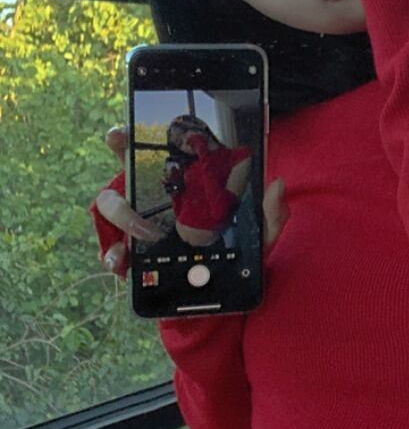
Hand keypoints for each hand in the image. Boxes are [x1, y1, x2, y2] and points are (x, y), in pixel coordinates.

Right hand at [93, 127, 290, 278]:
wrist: (218, 300)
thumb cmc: (234, 258)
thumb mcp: (257, 237)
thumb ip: (270, 214)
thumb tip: (277, 185)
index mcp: (183, 187)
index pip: (157, 153)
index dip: (137, 136)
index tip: (125, 129)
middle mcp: (154, 200)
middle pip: (126, 169)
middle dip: (120, 156)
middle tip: (122, 149)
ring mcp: (137, 226)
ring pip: (111, 205)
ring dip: (123, 213)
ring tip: (146, 233)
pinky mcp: (130, 256)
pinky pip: (111, 251)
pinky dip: (113, 255)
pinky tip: (122, 261)